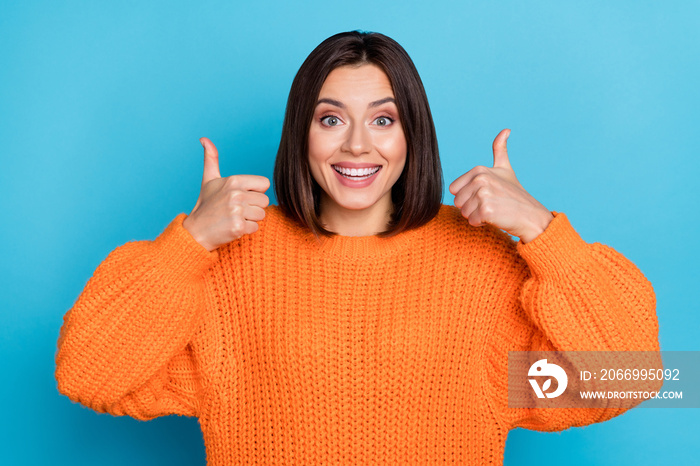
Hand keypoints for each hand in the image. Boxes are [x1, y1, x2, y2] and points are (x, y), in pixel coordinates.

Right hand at [182, 137, 269, 251]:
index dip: (255, 192)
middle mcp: (236, 194)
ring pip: (262, 215)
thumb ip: (211, 159)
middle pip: (265, 201)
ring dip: (251, 219)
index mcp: (233, 180)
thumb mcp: (208, 180)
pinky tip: (232, 227)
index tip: (241, 196)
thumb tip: (204, 139)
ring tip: (234, 218)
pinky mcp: (238, 227)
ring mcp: (237, 211)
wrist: (195, 232)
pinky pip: (256, 227)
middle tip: (236, 210)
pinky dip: (246, 230)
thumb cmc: (205, 206)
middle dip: (253, 207)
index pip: (264, 184)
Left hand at [448, 129, 553, 242]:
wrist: (531, 216)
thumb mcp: (505, 169)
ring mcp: (483, 194)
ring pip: (463, 212)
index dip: (467, 196)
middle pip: (457, 202)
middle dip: (471, 207)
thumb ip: (499, 150)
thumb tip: (506, 130)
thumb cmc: (515, 195)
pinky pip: (472, 221)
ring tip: (494, 210)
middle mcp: (480, 179)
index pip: (454, 189)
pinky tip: (495, 217)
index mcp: (479, 170)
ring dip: (476, 216)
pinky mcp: (486, 210)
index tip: (485, 194)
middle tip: (491, 204)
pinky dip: (481, 223)